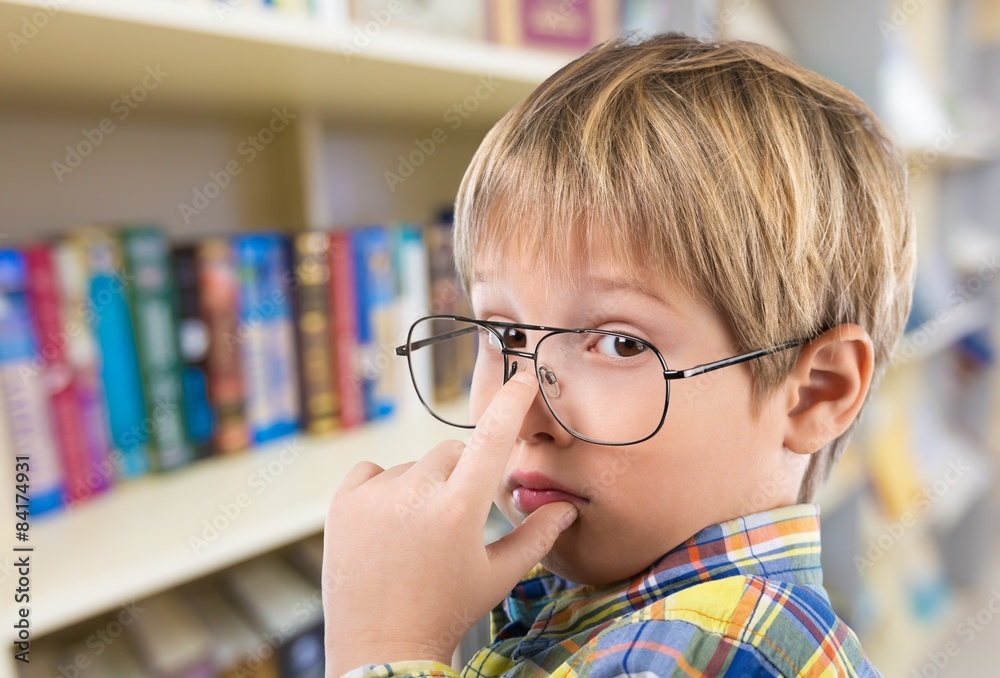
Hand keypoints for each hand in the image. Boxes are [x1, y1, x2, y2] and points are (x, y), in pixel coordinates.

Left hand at [322, 370, 578, 675]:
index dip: (511, 401)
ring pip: (412, 467)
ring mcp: (374, 496)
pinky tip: (387, 526)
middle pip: (451, 453)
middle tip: (454, 521)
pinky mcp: (342, 503)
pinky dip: (383, 490)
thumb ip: (536, 537)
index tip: (520, 376)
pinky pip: (372, 473)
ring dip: (421, 487)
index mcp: (459, 509)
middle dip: (460, 475)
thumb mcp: (497, 577)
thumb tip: (568, 508)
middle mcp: (415, 493)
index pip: (492, 437)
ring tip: (415, 536)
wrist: (381, 649)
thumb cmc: (446, 612)